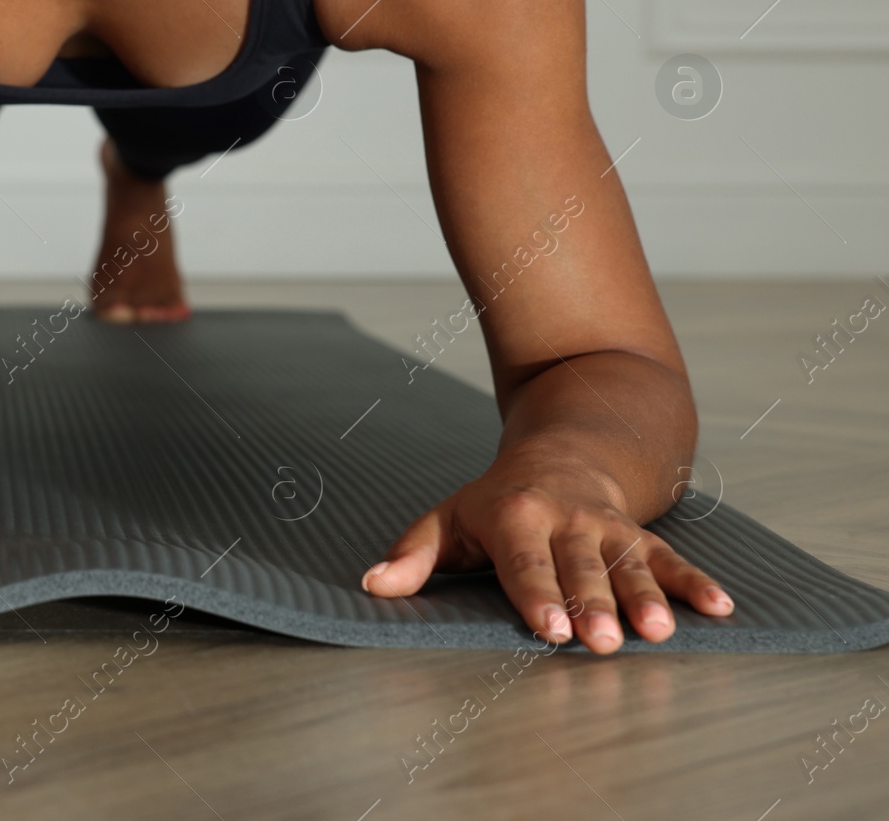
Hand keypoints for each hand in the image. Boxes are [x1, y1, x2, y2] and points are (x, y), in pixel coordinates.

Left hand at [360, 455, 734, 652]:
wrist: (565, 451)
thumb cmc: (497, 501)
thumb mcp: (449, 517)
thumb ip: (414, 554)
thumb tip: (373, 584)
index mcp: (516, 517)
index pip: (525, 562)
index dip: (537, 596)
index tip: (550, 629)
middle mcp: (567, 521)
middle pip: (581, 568)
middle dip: (593, 606)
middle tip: (603, 643)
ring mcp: (609, 527)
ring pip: (629, 564)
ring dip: (647, 598)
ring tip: (659, 632)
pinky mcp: (642, 535)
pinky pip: (671, 557)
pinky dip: (697, 582)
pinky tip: (721, 609)